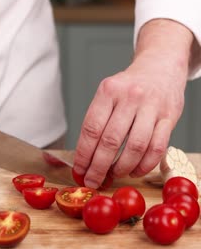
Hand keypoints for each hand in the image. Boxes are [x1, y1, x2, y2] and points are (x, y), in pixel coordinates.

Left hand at [73, 19, 193, 187]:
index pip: (91, 128)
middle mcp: (130, 97)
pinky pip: (157, 148)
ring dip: (122, 168)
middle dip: (99, 167)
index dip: (84, 154)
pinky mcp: (169, 117)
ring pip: (135, 147)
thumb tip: (80, 157)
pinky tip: (134, 171)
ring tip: (114, 175)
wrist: (160, 67)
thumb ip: (96, 121)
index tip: (80, 170)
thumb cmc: (129, 87)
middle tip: (93, 181)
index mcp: (109, 90)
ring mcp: (152, 107)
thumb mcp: (108, 93)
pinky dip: (144, 165)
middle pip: (111, 141)